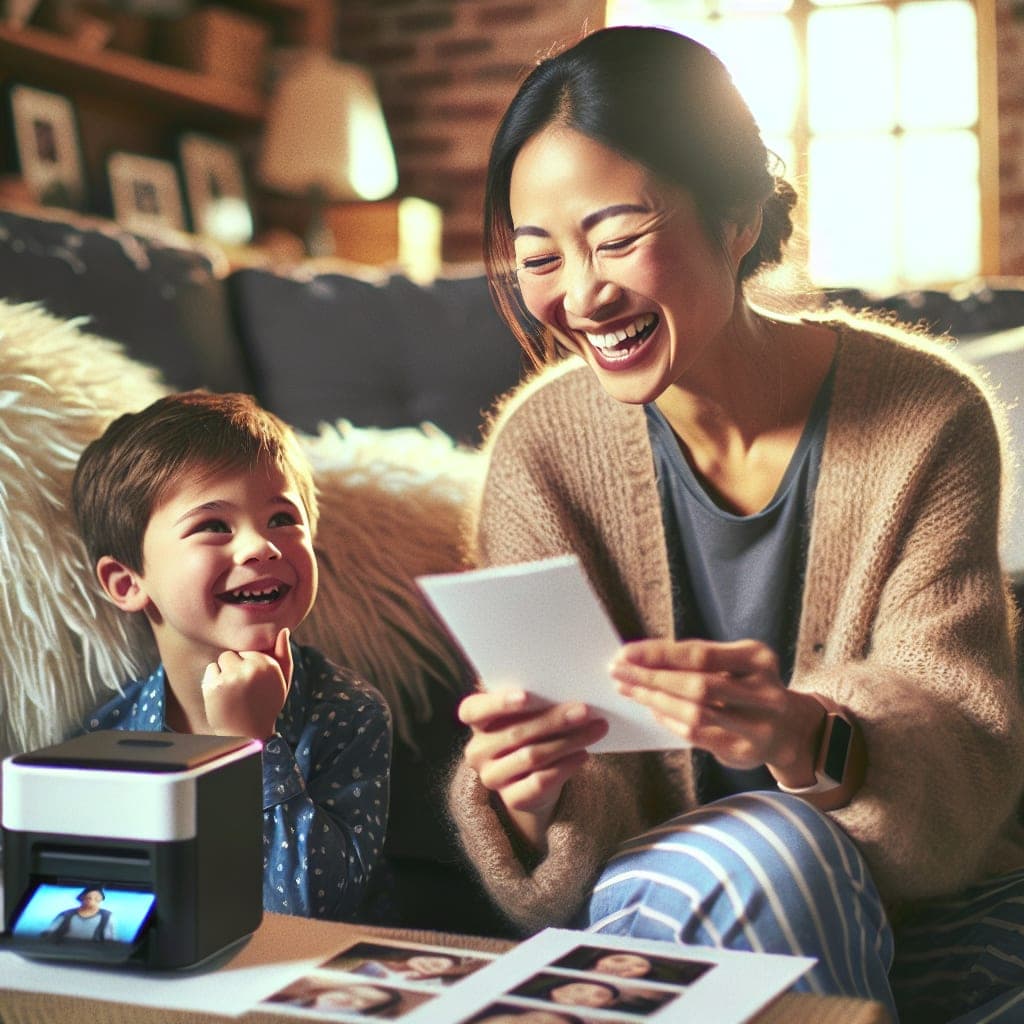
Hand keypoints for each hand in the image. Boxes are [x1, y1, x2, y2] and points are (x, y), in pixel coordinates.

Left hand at [202, 627, 292, 739]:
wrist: (247, 735)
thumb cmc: (266, 706)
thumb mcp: (282, 682)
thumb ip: (284, 655)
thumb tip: (283, 629)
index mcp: (269, 664)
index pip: (250, 649)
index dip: (250, 664)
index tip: (254, 683)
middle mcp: (251, 668)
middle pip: (234, 653)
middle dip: (236, 667)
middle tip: (243, 690)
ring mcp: (232, 677)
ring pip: (222, 660)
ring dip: (224, 672)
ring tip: (233, 693)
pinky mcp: (214, 686)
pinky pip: (210, 670)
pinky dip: (212, 681)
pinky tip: (222, 696)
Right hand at [458, 688, 608, 847]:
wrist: (534, 778)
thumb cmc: (532, 731)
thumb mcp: (528, 714)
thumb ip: (537, 703)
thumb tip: (570, 693)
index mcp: (475, 721)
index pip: (473, 710)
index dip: (498, 702)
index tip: (527, 695)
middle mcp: (477, 751)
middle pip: (515, 733)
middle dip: (554, 720)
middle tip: (584, 710)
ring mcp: (492, 777)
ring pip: (532, 756)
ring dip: (568, 742)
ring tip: (595, 729)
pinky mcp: (511, 799)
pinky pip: (540, 782)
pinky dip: (566, 766)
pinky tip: (583, 754)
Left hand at [610, 638, 824, 787]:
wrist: (790, 729)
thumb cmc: (748, 687)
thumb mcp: (734, 662)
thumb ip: (695, 659)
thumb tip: (640, 658)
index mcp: (757, 659)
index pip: (700, 654)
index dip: (660, 654)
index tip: (626, 652)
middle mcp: (763, 691)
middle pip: (697, 685)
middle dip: (651, 678)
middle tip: (618, 672)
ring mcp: (758, 725)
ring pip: (696, 713)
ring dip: (656, 701)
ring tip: (630, 690)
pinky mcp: (745, 751)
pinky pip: (698, 736)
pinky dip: (670, 722)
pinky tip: (653, 711)